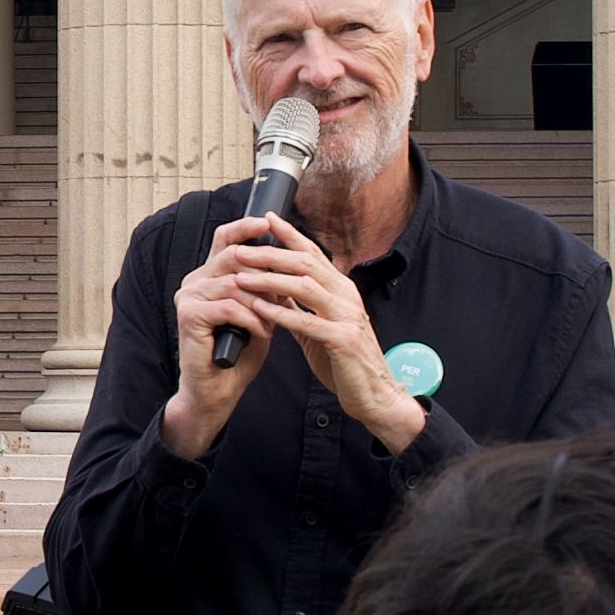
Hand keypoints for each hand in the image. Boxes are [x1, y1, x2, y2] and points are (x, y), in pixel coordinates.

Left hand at [163, 218, 417, 454]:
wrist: (374, 395)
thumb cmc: (344, 361)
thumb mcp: (320, 327)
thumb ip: (302, 305)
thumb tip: (275, 285)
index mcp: (341, 290)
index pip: (313, 254)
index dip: (290, 235)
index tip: (266, 219)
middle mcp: (347, 297)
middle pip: (306, 264)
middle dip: (271, 254)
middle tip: (240, 250)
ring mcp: (347, 317)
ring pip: (305, 287)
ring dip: (270, 280)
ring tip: (241, 277)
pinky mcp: (343, 340)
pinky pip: (307, 322)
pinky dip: (281, 314)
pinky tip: (260, 309)